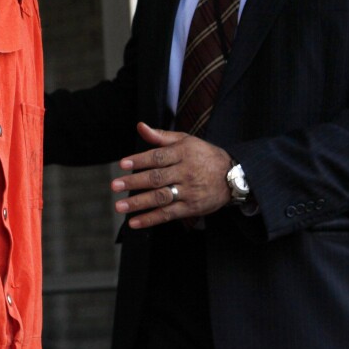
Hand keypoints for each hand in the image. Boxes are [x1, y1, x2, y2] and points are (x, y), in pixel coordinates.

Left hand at [111, 122, 232, 227]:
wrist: (233, 176)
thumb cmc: (203, 155)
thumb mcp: (185, 140)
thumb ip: (160, 136)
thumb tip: (140, 126)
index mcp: (183, 153)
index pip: (158, 157)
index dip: (139, 160)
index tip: (122, 164)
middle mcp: (185, 172)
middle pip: (156, 178)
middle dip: (134, 182)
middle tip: (114, 186)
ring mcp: (188, 191)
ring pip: (160, 197)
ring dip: (138, 203)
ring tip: (120, 206)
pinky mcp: (191, 208)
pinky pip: (168, 214)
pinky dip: (150, 219)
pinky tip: (134, 222)